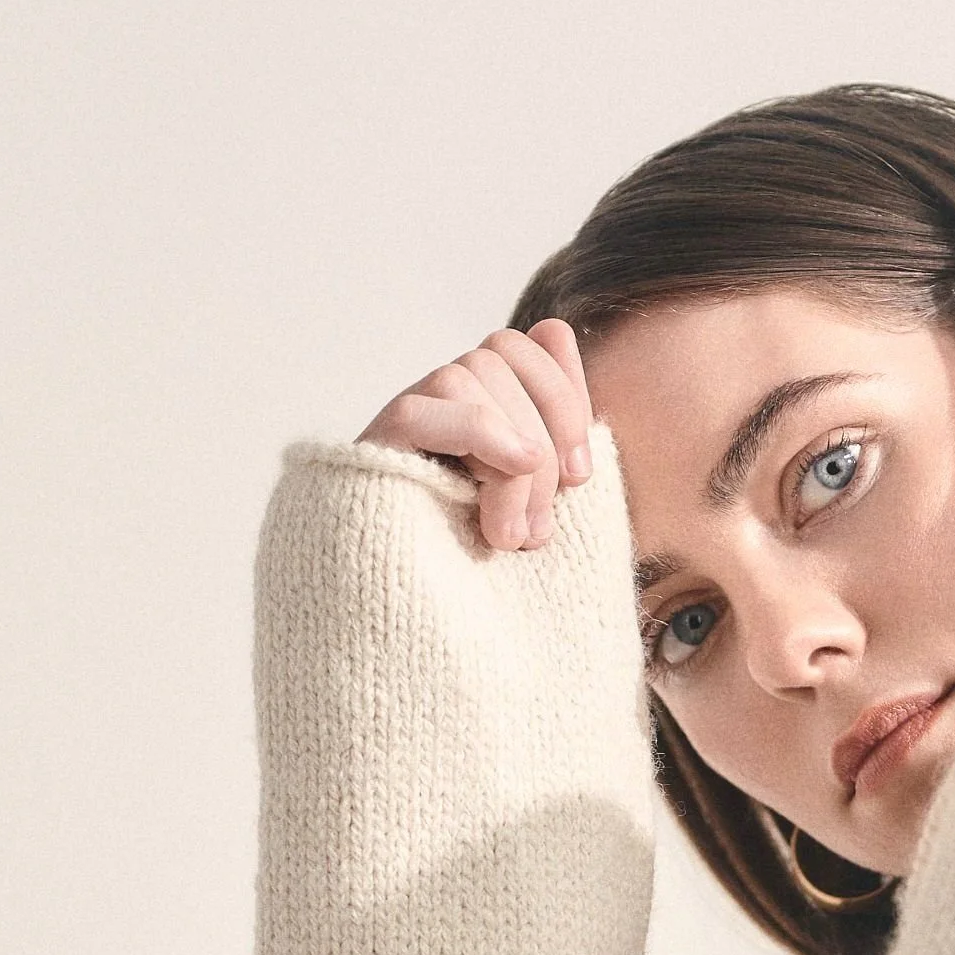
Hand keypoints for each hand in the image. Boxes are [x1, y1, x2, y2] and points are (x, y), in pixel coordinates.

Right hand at [357, 320, 593, 551]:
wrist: (413, 622)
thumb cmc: (479, 568)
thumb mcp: (537, 500)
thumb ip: (555, 432)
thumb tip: (556, 331)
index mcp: (484, 404)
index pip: (531, 343)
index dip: (565, 397)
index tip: (580, 475)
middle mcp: (442, 399)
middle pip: (505, 354)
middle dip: (547, 436)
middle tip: (545, 521)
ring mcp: (407, 415)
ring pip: (472, 375)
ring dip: (512, 462)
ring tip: (508, 535)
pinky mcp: (375, 443)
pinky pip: (428, 407)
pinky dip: (480, 434)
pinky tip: (504, 475)